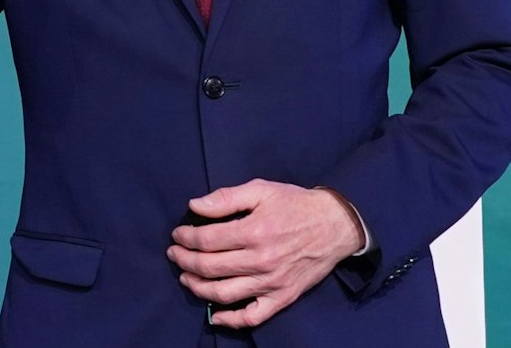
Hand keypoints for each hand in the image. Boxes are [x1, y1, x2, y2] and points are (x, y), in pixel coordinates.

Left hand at [167, 180, 364, 328]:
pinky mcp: (283, 297)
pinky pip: (253, 316)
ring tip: (186, 277)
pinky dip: (231, 320)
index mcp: (254, 231)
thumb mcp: (261, 190)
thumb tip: (194, 205)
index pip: (206, 240)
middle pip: (209, 267)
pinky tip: (215, 315)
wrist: (336, 226)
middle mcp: (261, 260)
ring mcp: (272, 282)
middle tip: (174, 254)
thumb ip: (226, 198)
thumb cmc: (295, 204)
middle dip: (184, 261)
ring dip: (198, 287)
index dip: (185, 238)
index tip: (177, 235)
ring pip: (224, 293)